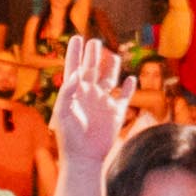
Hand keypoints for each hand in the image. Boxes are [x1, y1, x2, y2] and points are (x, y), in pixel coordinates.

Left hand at [48, 30, 127, 176]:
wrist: (85, 158)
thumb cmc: (69, 137)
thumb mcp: (64, 113)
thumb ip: (68, 92)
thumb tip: (76, 74)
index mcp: (74, 92)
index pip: (74, 67)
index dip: (75, 53)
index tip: (76, 38)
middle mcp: (89, 94)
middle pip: (92, 69)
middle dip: (93, 55)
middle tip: (94, 41)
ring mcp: (103, 102)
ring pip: (109, 79)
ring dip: (111, 68)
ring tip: (112, 55)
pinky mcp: (116, 113)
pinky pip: (124, 97)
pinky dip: (129, 88)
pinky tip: (131, 79)